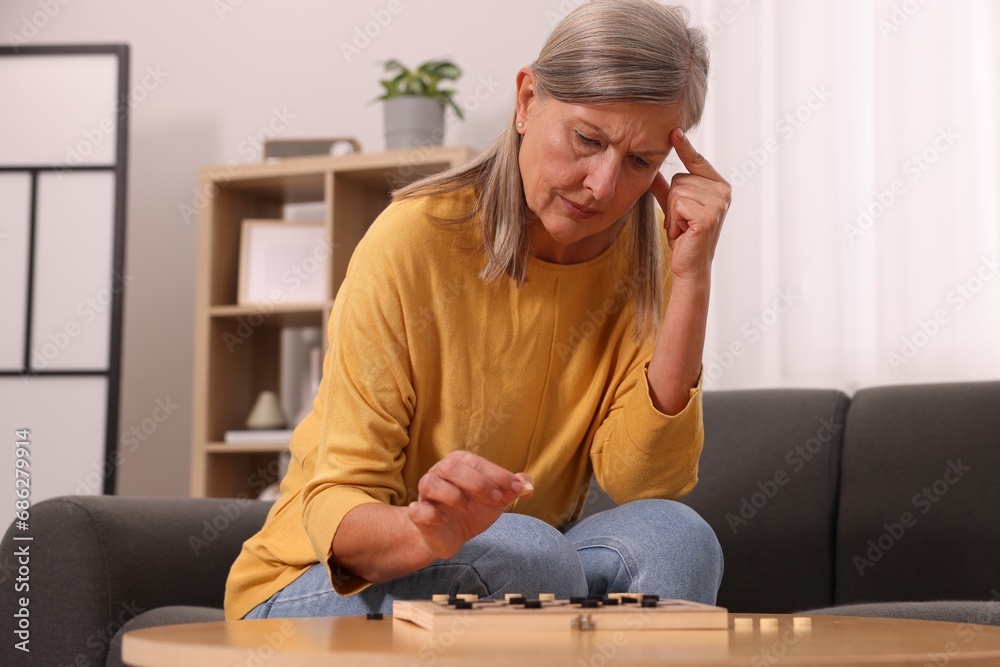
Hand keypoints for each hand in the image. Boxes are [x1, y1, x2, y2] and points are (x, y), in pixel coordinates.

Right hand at [407, 450, 533, 558]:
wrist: (451, 536)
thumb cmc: (473, 510)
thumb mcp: (496, 499)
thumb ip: (513, 489)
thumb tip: (528, 484)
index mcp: (460, 463)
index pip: (477, 462)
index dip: (498, 475)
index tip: (516, 489)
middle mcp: (439, 472)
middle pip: (451, 467)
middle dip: (477, 483)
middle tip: (496, 500)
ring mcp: (425, 493)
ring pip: (430, 483)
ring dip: (454, 496)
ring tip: (470, 508)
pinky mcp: (418, 514)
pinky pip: (418, 509)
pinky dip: (431, 513)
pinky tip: (444, 520)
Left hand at [649, 128, 730, 284]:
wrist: (689, 266)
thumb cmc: (684, 237)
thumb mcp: (673, 207)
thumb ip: (665, 188)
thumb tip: (651, 170)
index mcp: (718, 186)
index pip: (697, 161)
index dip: (684, 147)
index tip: (674, 130)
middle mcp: (723, 191)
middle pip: (679, 179)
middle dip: (672, 202)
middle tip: (682, 221)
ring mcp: (718, 203)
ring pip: (677, 191)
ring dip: (673, 213)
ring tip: (683, 227)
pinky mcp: (709, 215)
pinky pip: (678, 203)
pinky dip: (674, 220)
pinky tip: (684, 232)